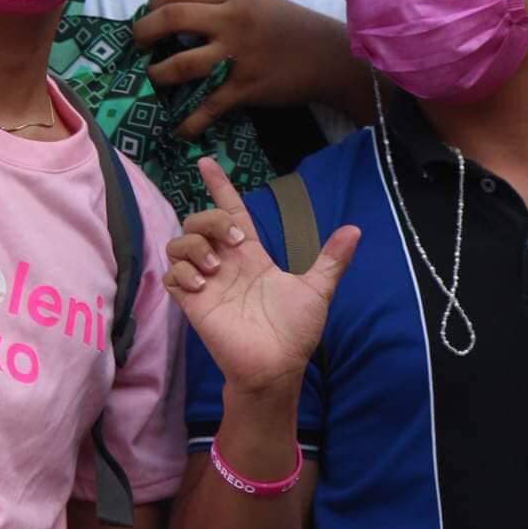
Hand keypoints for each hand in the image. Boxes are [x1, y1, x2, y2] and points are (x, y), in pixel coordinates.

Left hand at [135, 0, 359, 139]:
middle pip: (172, 19)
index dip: (155, 3)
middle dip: (144, 32)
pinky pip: (206, 108)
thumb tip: (186, 8)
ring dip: (157, 74)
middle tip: (138, 45)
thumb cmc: (294, 27)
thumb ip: (226, 1)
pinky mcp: (245, 88)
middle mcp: (233, 21)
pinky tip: (178, 128)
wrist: (330, 57)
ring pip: (181, 65)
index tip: (148, 15)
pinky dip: (188, 122)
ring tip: (152, 78)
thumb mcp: (260, 0)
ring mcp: (237, 56)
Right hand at [162, 159, 359, 395]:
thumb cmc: (295, 331)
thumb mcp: (317, 289)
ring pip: (180, 243)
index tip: (206, 161)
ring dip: (194, 244)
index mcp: (251, 255)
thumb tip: (355, 229)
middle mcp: (225, 263)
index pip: (230, 210)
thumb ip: (332, 260)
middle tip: (233, 243)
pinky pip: (172, 274)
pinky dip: (182, 271)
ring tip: (214, 267)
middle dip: (210, 219)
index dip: (219, 185)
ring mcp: (207, 282)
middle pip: (200, 220)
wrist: (277, 367)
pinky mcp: (192, 302)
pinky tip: (202, 284)